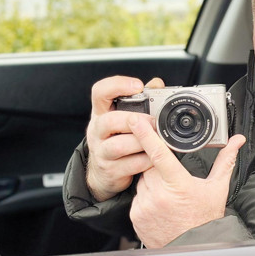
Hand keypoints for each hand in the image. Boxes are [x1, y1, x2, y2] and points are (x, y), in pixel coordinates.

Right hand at [85, 76, 163, 201]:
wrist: (103, 171)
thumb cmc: (116, 138)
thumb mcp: (121, 117)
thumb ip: (140, 100)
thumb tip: (157, 84)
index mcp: (101, 113)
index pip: (100, 92)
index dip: (117, 86)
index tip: (138, 86)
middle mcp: (97, 131)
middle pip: (109, 121)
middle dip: (135, 120)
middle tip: (153, 122)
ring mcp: (101, 152)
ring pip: (119, 146)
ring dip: (142, 142)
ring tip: (157, 141)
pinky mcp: (110, 170)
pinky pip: (131, 165)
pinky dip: (146, 161)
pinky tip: (154, 157)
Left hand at [128, 115, 245, 247]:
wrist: (194, 247)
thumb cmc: (206, 219)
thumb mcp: (217, 188)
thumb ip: (225, 160)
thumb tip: (236, 141)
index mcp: (178, 184)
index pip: (158, 153)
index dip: (146, 134)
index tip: (136, 122)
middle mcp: (159, 195)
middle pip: (148, 166)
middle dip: (156, 167)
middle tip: (171, 180)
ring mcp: (145, 206)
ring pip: (141, 181)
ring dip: (151, 183)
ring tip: (167, 197)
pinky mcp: (136, 216)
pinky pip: (136, 198)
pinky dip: (145, 198)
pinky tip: (160, 207)